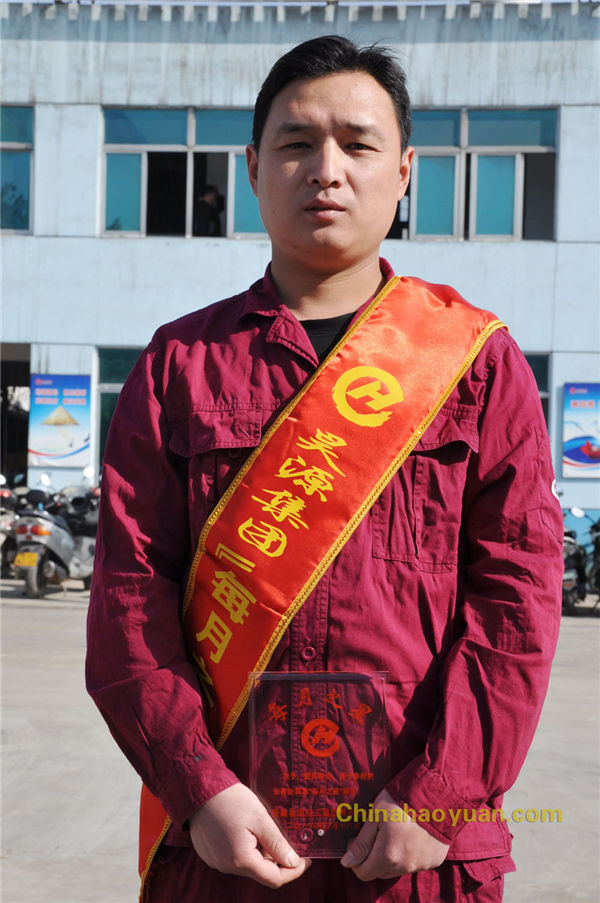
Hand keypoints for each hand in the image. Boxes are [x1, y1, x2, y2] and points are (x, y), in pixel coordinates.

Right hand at [189, 783, 310, 888]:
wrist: (198, 789)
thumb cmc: (230, 800)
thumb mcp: (260, 818)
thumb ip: (277, 843)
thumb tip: (293, 862)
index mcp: (241, 860)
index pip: (274, 878)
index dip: (293, 871)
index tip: (305, 859)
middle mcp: (227, 866)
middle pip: (261, 872)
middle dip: (277, 860)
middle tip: (288, 841)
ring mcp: (216, 862)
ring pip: (247, 865)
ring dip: (261, 854)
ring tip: (264, 831)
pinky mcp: (210, 854)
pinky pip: (234, 859)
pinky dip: (246, 850)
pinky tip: (247, 831)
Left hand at [340, 790, 448, 880]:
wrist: (438, 794)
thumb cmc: (402, 801)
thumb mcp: (376, 816)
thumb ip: (361, 842)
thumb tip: (347, 862)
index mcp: (387, 856)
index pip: (362, 873)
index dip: (355, 857)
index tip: (356, 839)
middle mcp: (405, 866)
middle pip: (380, 872)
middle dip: (372, 857)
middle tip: (374, 833)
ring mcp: (421, 865)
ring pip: (398, 868)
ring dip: (391, 856)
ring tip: (394, 831)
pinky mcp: (434, 860)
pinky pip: (415, 863)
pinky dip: (409, 853)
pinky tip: (411, 833)